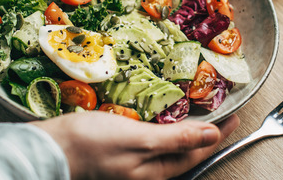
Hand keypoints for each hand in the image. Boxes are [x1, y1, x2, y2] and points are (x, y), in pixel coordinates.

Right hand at [32, 111, 239, 179]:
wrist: (47, 149)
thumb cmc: (91, 145)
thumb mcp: (139, 140)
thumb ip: (177, 138)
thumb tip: (213, 135)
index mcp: (154, 172)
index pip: (197, 152)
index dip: (218, 134)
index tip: (235, 116)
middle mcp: (145, 171)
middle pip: (184, 151)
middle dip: (204, 132)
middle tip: (220, 110)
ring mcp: (130, 164)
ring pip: (167, 146)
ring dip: (184, 129)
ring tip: (195, 110)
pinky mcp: (117, 152)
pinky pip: (149, 140)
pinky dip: (161, 126)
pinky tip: (158, 114)